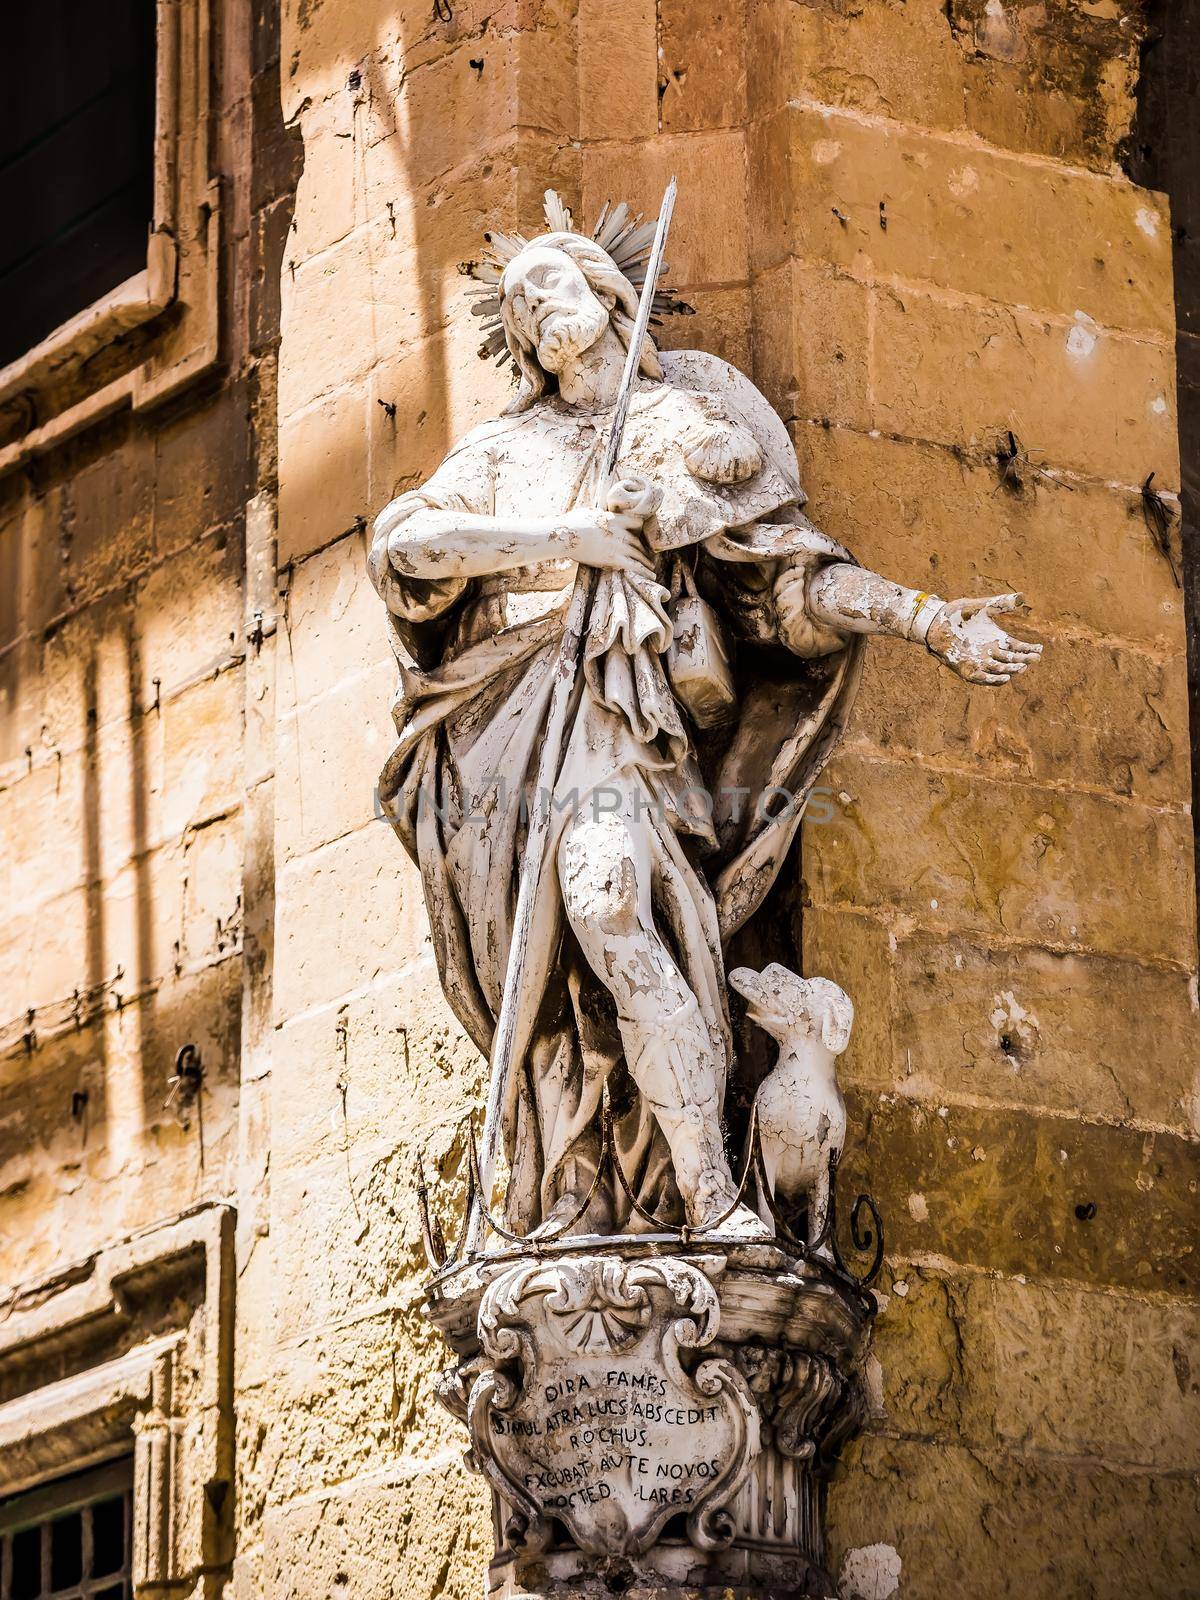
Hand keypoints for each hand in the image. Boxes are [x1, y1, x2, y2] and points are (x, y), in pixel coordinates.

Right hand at [559, 476, 658, 578]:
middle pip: (638, 541)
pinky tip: (651, 576)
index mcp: (614, 519)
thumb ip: (599, 515)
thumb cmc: (571, 523)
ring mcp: (617, 545)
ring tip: (652, 567)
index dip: (640, 529)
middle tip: (648, 556)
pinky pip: (634, 565)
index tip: (641, 535)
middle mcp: (619, 531)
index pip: (636, 522)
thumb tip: (598, 514)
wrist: (564, 535)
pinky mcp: (613, 558)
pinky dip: (644, 571)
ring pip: (639, 554)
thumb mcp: (589, 513)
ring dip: (646, 561)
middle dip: (644, 550)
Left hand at [926, 593, 1042, 683]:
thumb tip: (1022, 597)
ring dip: (1010, 671)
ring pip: (999, 671)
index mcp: (996, 640)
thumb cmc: (958, 614)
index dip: (1029, 650)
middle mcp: (990, 653)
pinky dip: (992, 679)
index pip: (1017, 648)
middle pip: (1011, 660)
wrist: (936, 621)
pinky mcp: (966, 668)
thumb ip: (1001, 603)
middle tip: (1034, 659)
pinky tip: (1004, 678)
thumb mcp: (983, 607)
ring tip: (1021, 668)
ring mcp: (978, 661)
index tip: (1040, 650)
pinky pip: (981, 677)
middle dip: (1023, 661)